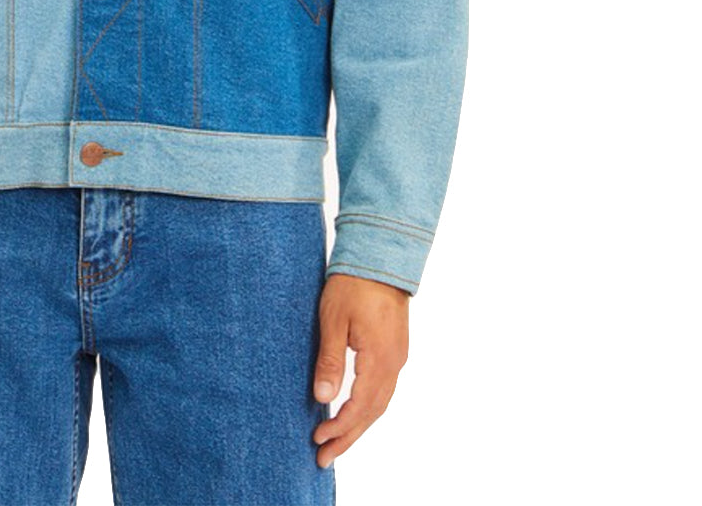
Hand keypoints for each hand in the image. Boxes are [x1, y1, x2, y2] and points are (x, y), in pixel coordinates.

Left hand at [311, 272, 408, 467]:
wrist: (380, 257)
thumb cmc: (352, 284)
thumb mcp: (334, 320)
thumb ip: (330, 360)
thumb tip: (323, 397)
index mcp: (380, 359)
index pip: (360, 406)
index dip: (339, 428)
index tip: (318, 441)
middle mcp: (394, 363)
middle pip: (373, 412)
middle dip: (348, 437)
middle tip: (324, 457)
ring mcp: (397, 357)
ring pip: (380, 403)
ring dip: (359, 425)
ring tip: (336, 442)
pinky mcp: (395, 349)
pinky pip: (384, 388)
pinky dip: (368, 407)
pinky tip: (354, 411)